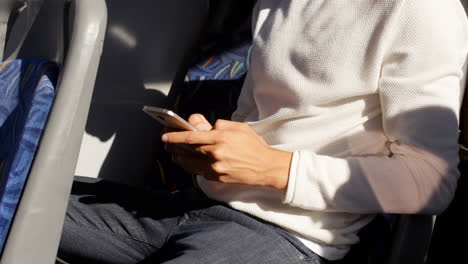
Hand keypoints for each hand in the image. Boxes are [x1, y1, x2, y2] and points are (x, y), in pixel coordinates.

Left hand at [162, 114, 291, 189]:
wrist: (265, 167)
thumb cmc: (253, 145)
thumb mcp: (238, 127)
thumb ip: (219, 125)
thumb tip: (204, 126)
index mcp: (220, 138)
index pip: (191, 136)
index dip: (175, 136)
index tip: (165, 136)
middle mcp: (216, 153)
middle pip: (187, 150)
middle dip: (174, 146)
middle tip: (166, 143)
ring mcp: (215, 167)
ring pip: (189, 163)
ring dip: (178, 158)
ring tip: (173, 153)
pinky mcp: (217, 177)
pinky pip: (198, 171)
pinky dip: (190, 166)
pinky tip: (187, 162)